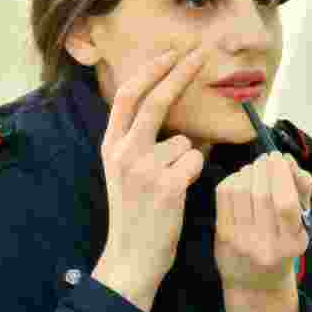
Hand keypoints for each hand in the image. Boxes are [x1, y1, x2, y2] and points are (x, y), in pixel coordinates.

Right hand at [92, 47, 206, 311]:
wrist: (130, 258)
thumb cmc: (136, 214)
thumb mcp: (125, 173)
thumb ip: (142, 144)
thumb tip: (180, 123)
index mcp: (111, 146)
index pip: (128, 96)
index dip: (150, 71)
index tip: (171, 53)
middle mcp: (123, 152)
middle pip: (155, 101)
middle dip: (180, 73)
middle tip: (200, 54)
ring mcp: (143, 168)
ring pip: (185, 141)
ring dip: (189, 158)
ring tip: (172, 186)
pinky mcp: (166, 185)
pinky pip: (195, 160)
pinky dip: (195, 173)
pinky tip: (179, 193)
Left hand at [215, 153, 311, 292]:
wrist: (255, 284)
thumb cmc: (283, 247)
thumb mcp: (302, 225)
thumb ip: (302, 190)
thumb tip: (288, 161)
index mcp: (291, 243)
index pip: (286, 204)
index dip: (282, 174)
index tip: (281, 159)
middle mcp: (264, 245)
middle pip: (261, 194)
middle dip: (265, 168)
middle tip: (268, 159)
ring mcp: (240, 241)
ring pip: (241, 190)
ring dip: (249, 171)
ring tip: (256, 169)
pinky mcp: (222, 235)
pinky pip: (224, 194)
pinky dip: (234, 178)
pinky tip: (242, 180)